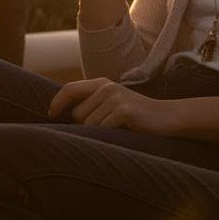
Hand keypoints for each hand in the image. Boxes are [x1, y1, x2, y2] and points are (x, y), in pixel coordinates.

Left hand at [48, 77, 178, 135]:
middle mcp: (106, 88)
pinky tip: (124, 131)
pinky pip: (102, 130)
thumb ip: (92, 103)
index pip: (69, 89)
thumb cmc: (136, 115)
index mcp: (102, 83)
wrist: (168, 117)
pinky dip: (109, 136)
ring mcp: (115, 98)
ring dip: (99, 132)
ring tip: (118, 129)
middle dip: (86, 126)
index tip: (51, 114)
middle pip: (77, 114)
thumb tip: (64, 115)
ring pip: (88, 125)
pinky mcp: (123, 112)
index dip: (56, 102)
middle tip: (108, 126)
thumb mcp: (113, 102)